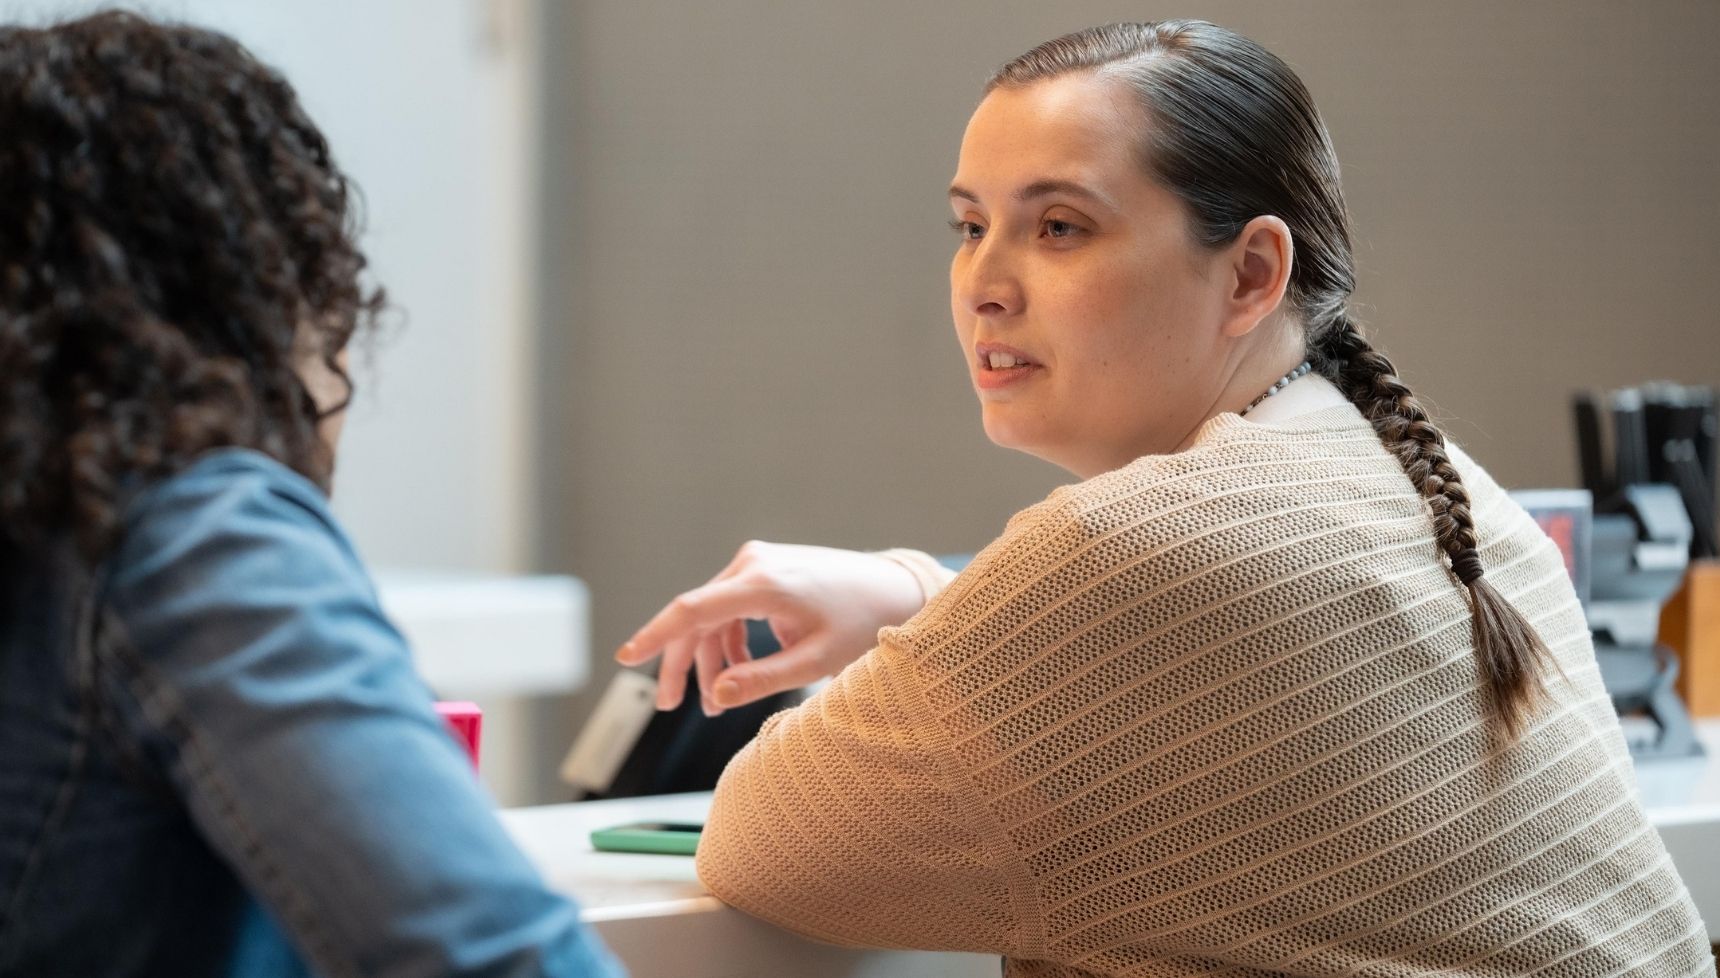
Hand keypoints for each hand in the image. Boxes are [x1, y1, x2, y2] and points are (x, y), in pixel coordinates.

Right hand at [615, 541, 928, 714]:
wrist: (894, 588)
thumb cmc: (863, 623)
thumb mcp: (817, 660)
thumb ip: (764, 680)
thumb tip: (716, 696)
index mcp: (764, 584)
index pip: (693, 609)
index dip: (654, 635)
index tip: (625, 656)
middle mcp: (754, 564)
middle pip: (695, 616)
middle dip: (680, 664)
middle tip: (669, 706)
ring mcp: (757, 561)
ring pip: (710, 614)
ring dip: (706, 657)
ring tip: (713, 702)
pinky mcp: (763, 568)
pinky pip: (728, 607)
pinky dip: (725, 640)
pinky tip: (736, 670)